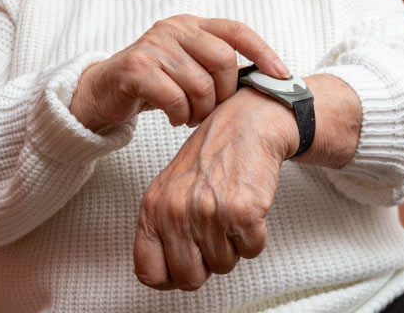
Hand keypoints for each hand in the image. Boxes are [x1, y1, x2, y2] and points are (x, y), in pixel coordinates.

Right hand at [69, 15, 290, 131]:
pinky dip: (180, 116)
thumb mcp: (189, 67)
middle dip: (224, 94)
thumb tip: (265, 79)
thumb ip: (217, 67)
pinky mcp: (136, 68)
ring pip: (200, 85)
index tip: (282, 76)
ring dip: (201, 111)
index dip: (263, 52)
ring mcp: (153, 46)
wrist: (105, 91)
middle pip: (223, 60)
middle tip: (213, 112)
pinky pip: (174, 98)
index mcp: (192, 24)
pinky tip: (175, 119)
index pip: (236, 31)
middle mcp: (174, 29)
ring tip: (191, 118)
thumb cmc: (156, 82)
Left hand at [133, 87, 295, 290]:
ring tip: (229, 212)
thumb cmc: (209, 158)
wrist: (245, 125)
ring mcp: (208, 214)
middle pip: (189, 279)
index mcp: (153, 209)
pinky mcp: (243, 213)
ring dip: (232, 245)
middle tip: (213, 236)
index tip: (183, 266)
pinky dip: (255, 236)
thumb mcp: (169, 189)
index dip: (170, 276)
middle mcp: (176, 213)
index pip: (148, 272)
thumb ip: (161, 229)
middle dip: (205, 264)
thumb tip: (165, 273)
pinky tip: (248, 208)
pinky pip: (252, 251)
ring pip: (224, 266)